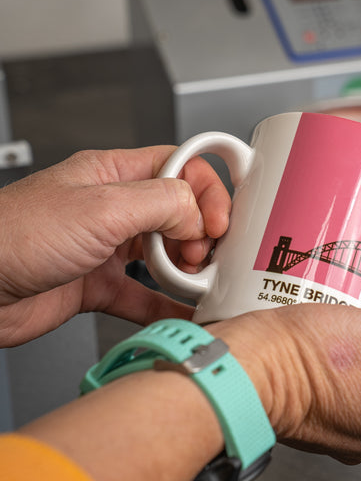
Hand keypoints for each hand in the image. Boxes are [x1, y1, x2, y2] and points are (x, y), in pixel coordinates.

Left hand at [0, 146, 230, 346]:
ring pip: (167, 253)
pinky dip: (169, 304)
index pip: (181, 168)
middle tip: (204, 255)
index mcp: (115, 174)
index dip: (208, 193)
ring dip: (189, 269)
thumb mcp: (101, 208)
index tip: (219, 222)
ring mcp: (107, 248)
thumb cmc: (13, 236)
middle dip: (202, 235)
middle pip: (180, 213)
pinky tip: (186, 312)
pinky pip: (146, 295)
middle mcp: (114, 208)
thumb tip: (199, 216)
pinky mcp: (99, 285)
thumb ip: (162, 203)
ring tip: (196, 282)